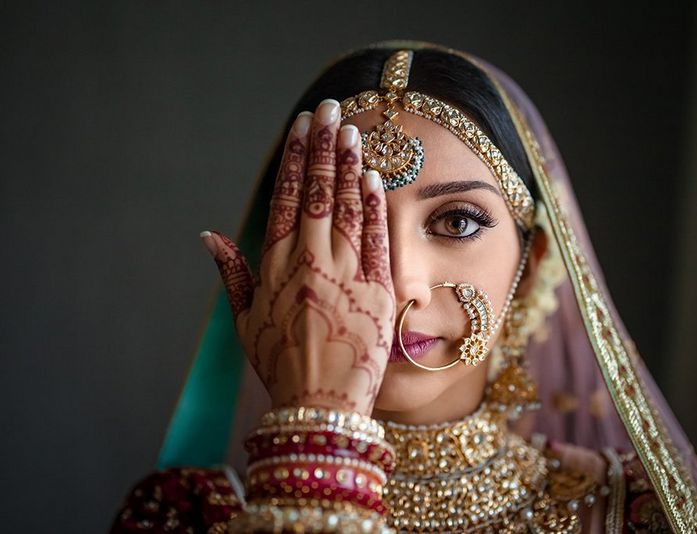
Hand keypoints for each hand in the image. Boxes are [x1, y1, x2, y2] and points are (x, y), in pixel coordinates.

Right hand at [200, 99, 394, 414]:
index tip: (302, 127)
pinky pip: (375, 237)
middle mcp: (310, 261)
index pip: (285, 198)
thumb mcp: (246, 321)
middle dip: (324, 146)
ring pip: (346, 206)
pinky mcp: (378, 288)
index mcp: (276, 266)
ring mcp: (346, 273)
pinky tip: (374, 176)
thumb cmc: (280, 364)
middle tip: (331, 109)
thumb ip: (232, 273)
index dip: (294, 158)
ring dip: (349, 165)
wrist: (321, 404)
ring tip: (353, 130)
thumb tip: (208, 235)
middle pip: (316, 191)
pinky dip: (374, 205)